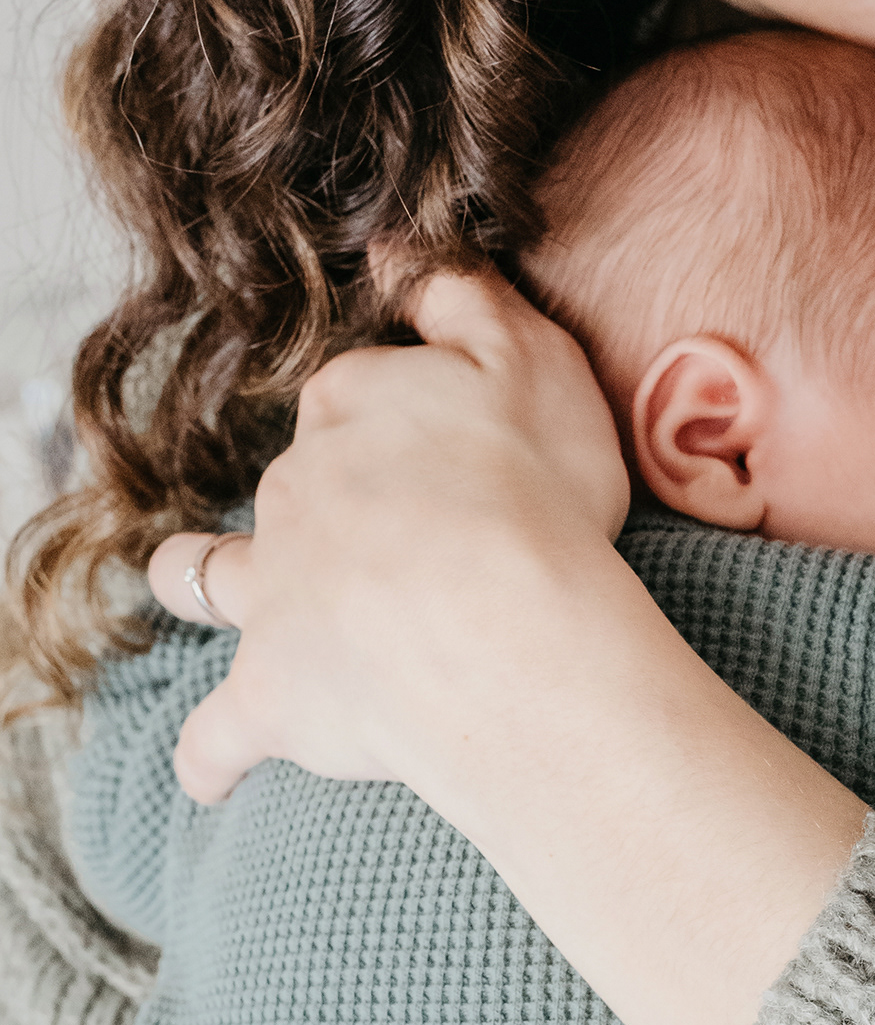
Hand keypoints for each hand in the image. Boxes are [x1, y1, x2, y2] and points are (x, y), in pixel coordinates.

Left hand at [145, 264, 865, 1024]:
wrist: (495, 627)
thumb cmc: (531, 490)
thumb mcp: (526, 357)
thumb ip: (461, 296)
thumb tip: (395, 250)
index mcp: (354, 410)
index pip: (356, 394)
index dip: (399, 416)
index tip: (443, 439)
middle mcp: (295, 494)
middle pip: (296, 483)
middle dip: (323, 498)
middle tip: (391, 533)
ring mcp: (273, 599)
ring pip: (211, 579)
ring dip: (200, 580)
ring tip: (194, 585)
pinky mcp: (270, 697)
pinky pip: (221, 737)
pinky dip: (215, 756)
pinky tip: (213, 774)